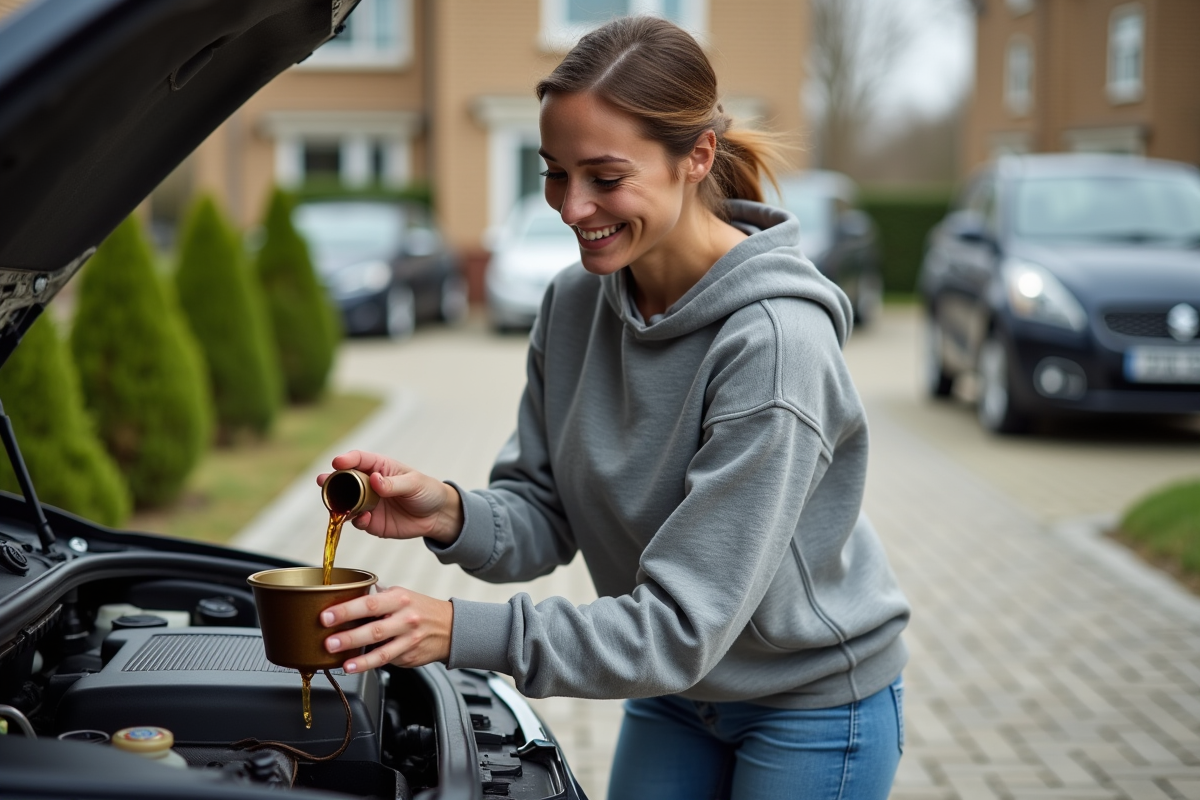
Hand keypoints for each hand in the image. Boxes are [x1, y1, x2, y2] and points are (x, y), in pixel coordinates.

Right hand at [316, 450, 462, 544]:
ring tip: (334, 504)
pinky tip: (361, 519)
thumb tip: (374, 480)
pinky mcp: (370, 521)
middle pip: (344, 480)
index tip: (338, 462)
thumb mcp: (414, 484)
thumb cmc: (426, 491)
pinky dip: (354, 520)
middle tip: (323, 481)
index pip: (359, 459)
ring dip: (337, 502)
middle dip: (332, 480)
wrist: (436, 516)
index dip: (347, 459)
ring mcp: (367, 503)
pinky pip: (356, 521)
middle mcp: (369, 484)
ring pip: (345, 502)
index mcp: (380, 467)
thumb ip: (393, 483)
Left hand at [322, 585, 452, 671]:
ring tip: (343, 663)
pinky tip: (355, 666)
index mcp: (398, 599)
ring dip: (359, 659)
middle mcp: (405, 619)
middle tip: (328, 642)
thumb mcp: (401, 595)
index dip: (346, 611)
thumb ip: (376, 599)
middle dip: (348, 637)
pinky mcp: (409, 656)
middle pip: (374, 629)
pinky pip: (386, 661)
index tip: (326, 616)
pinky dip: (369, 665)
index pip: (369, 603)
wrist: (450, 627)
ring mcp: (408, 640)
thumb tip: (344, 598)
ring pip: (382, 652)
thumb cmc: (420, 609)